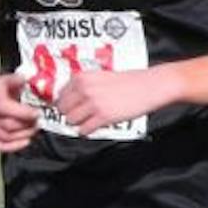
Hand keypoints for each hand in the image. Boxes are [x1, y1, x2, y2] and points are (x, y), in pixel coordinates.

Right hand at [0, 72, 39, 152]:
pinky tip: (25, 141)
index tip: (37, 114)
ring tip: (33, 130)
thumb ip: (17, 80)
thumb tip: (25, 80)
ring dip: (22, 136)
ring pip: (4, 137)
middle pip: (7, 126)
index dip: (23, 113)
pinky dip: (13, 146)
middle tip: (38, 123)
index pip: (5, 108)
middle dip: (26, 126)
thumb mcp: (8, 78)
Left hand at [55, 64, 171, 137]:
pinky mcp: (103, 116)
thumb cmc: (128, 82)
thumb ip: (84, 86)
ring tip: (88, 120)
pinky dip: (87, 130)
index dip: (64, 103)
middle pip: (62, 109)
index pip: (59, 95)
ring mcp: (93, 103)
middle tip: (80, 115)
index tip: (69, 107)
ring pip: (71, 121)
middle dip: (69, 114)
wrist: (148, 86)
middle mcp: (84, 89)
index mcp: (82, 77)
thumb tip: (69, 100)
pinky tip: (95, 125)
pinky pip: (83, 130)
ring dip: (78, 123)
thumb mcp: (100, 76)